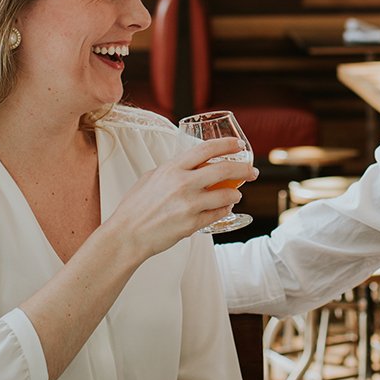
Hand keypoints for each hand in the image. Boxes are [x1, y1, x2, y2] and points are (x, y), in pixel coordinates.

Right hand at [104, 137, 257, 262]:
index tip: (238, 145)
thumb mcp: (151, 177)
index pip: (206, 149)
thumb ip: (172, 169)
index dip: (226, 145)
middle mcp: (183, 184)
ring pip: (226, 194)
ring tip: (237, 194)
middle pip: (224, 170)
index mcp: (172, 169)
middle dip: (243, 169)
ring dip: (236, 193)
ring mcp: (189, 205)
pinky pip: (217, 214)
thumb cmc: (135, 206)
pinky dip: (225, 209)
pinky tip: (225, 207)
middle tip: (252, 171)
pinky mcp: (192, 224)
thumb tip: (189, 164)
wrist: (127, 235)